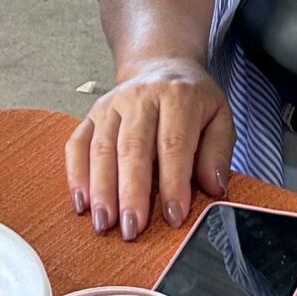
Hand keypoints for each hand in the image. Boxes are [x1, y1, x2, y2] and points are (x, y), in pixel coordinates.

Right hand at [65, 56, 233, 239]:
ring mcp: (112, 105)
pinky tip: (82, 204)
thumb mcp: (219, 117)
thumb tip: (213, 187)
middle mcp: (141, 97)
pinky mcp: (91, 114)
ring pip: (102, 149)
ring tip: (104, 224)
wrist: (160, 66)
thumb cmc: (192, 100)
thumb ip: (218, 152)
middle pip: (132, 148)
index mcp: (178, 96)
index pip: (173, 144)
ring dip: (101, 190)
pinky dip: (76, 176)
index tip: (173, 216)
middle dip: (131, 193)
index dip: (173, 183)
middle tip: (131, 229)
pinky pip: (78, 145)